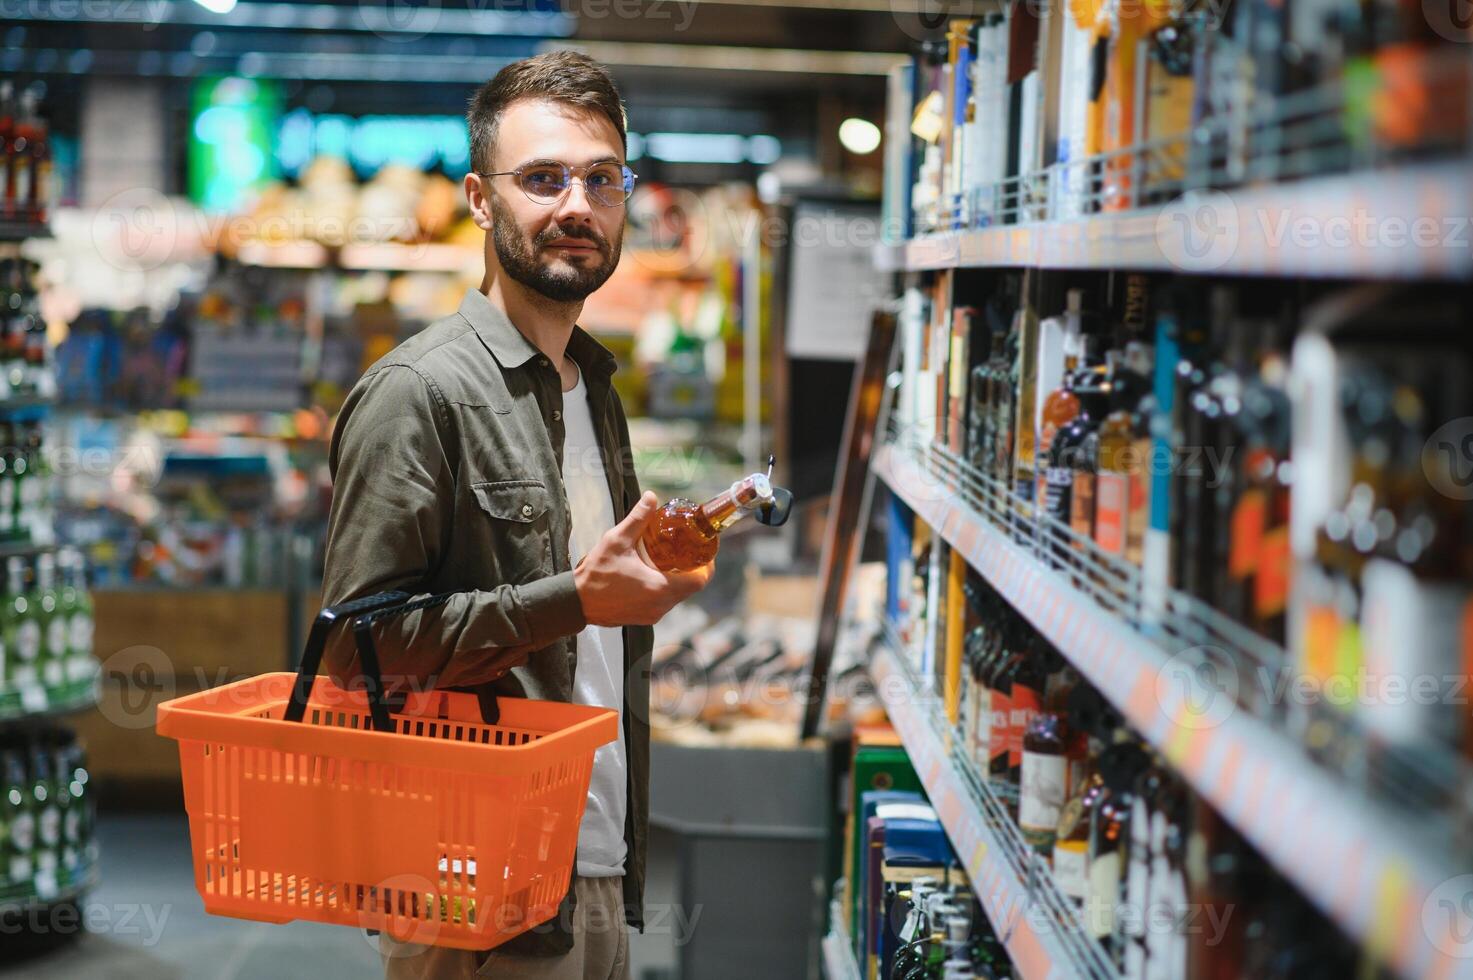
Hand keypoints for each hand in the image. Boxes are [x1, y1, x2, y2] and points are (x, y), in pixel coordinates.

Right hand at [574, 491, 713, 626]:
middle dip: (693, 570)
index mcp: (660, 587)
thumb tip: (652, 497)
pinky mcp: (644, 619)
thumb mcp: (617, 540)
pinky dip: (665, 590)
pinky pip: (664, 604)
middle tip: (688, 550)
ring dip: (679, 580)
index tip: (705, 551)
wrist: (576, 602)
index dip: (707, 565)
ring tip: (672, 560)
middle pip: (691, 588)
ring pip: (677, 597)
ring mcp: (652, 615)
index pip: (700, 580)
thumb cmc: (596, 574)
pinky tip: (655, 575)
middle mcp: (661, 606)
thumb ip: (638, 518)